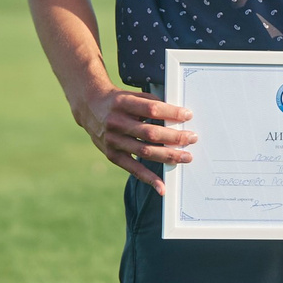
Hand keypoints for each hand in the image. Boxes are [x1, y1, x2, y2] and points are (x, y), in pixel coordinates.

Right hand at [76, 84, 195, 190]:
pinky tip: (162, 186)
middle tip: (192, 138)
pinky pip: (133, 169)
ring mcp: (112, 140)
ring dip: (168, 156)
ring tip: (186, 157)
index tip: (188, 115)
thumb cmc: (119, 101)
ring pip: (145, 151)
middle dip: (174, 137)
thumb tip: (179, 117)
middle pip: (150, 133)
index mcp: (123, 103)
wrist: (90, 106)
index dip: (171, 113)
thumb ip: (152, 104)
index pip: (152, 109)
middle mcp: (116, 122)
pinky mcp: (111, 155)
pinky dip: (149, 178)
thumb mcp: (132, 95)